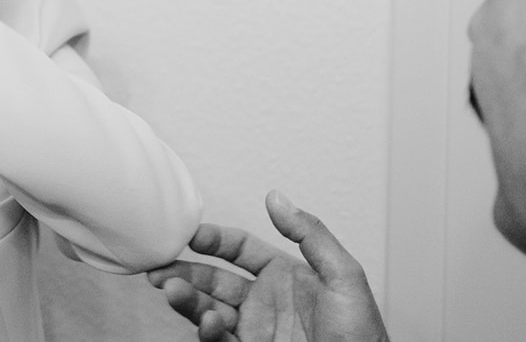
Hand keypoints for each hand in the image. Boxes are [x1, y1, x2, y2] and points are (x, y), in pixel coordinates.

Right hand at [146, 190, 387, 341]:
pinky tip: (208, 323)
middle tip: (161, 266)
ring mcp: (256, 330)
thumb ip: (310, 234)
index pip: (239, 249)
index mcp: (284, 275)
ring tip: (170, 289)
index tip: (192, 236)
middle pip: (214, 279)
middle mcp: (265, 301)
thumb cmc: (364, 335)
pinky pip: (221, 341)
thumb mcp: (344, 276)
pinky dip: (208, 332)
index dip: (214, 240)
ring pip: (209, 310)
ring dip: (187, 300)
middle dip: (185, 271)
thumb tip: (276, 197)